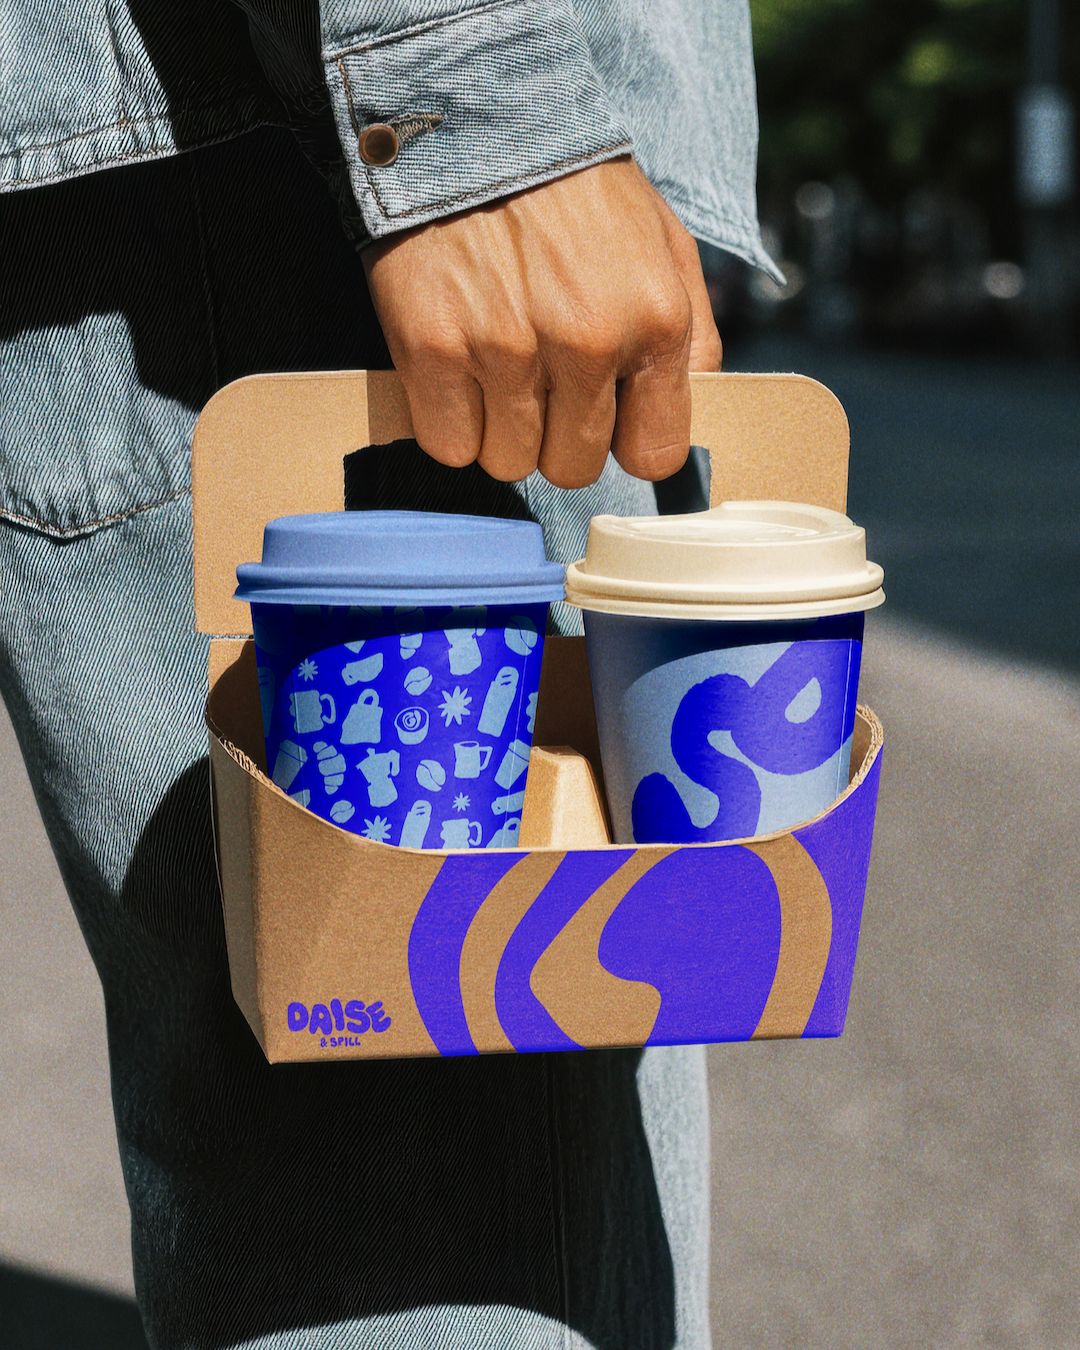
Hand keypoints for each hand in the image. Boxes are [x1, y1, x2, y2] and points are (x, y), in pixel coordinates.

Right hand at [361, 157, 721, 488]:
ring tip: (497, 363)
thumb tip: (689, 420)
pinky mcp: (433, 351)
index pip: (654, 457)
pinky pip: (450, 446)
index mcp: (654, 323)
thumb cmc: (577, 192)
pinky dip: (450, 422)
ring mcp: (505, 351)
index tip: (607, 417)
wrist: (477, 122)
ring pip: (507, 463)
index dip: (627, 442)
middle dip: (557, 436)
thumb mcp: (667, 248)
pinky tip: (457, 369)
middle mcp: (586, 344)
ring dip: (500, 429)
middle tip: (541, 379)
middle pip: (572, 468)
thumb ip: (691, 343)